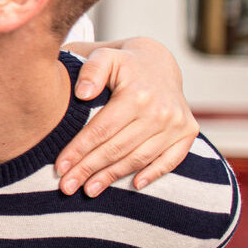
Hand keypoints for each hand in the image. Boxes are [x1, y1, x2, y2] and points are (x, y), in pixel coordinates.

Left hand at [57, 37, 198, 196]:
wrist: (158, 63)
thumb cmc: (122, 63)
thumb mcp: (103, 57)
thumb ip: (91, 71)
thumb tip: (83, 93)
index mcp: (137, 94)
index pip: (101, 130)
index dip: (79, 150)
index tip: (59, 167)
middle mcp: (160, 111)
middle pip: (117, 148)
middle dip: (89, 169)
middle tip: (67, 186)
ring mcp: (177, 123)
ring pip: (139, 157)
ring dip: (113, 177)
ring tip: (89, 190)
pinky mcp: (188, 132)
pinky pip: (170, 159)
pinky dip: (153, 174)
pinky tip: (134, 185)